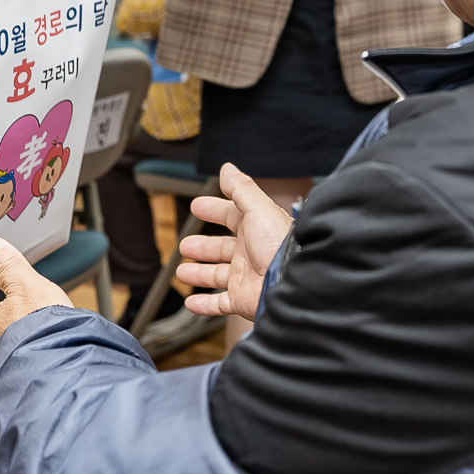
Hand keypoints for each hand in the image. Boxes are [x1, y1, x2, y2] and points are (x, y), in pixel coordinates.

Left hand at [0, 238, 72, 381]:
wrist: (64, 366)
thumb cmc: (41, 329)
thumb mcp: (28, 288)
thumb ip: (9, 269)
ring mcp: (7, 379)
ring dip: (2, 367)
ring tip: (15, 361)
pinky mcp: (26, 390)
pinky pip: (17, 385)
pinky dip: (23, 378)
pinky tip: (36, 374)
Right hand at [174, 164, 296, 321]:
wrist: (291, 281)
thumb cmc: (279, 244)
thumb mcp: (259, 209)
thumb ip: (241, 189)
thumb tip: (227, 168)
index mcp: (256, 229)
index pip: (231, 217)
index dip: (214, 210)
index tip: (197, 207)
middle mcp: (251, 253)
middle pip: (221, 248)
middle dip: (204, 246)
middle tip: (186, 244)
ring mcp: (246, 278)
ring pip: (217, 276)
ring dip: (200, 273)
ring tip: (182, 271)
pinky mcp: (242, 299)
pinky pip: (219, 304)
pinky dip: (204, 305)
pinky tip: (191, 302)